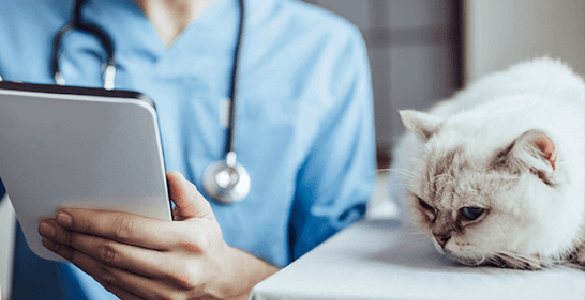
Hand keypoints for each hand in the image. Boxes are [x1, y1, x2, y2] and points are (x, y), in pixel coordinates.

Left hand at [38, 171, 277, 299]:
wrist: (220, 284)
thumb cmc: (208, 244)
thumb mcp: (205, 214)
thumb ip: (186, 193)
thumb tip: (166, 175)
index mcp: (187, 242)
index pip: (130, 229)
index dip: (94, 221)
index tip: (68, 213)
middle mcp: (174, 270)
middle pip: (112, 253)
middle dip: (75, 238)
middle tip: (51, 225)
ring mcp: (161, 293)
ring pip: (107, 273)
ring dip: (76, 256)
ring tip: (55, 240)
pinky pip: (113, 287)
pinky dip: (91, 271)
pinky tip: (77, 257)